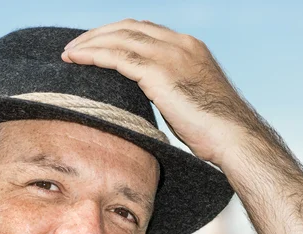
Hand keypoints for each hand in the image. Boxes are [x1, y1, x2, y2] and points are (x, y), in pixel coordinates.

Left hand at [62, 19, 260, 165]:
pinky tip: (76, 59)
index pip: (145, 30)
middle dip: (99, 34)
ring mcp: (170, 55)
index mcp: (189, 47)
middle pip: (128, 27)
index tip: (98, 45)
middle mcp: (180, 44)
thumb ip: (174, 88)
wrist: (233, 136)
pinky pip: (116, 56)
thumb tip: (156, 96)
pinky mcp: (159, 72)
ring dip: (90, 42)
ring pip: (119, 38)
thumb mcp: (193, 99)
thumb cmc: (216, 129)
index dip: (117, 35)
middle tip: (76, 46)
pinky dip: (93, 55)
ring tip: (69, 54)